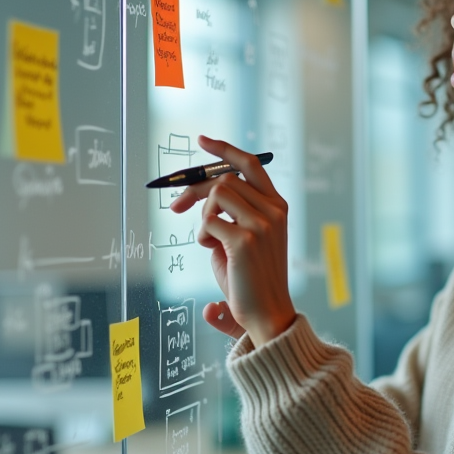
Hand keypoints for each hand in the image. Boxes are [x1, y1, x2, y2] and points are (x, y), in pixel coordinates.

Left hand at [169, 135, 296, 345]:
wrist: (266, 312)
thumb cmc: (250, 276)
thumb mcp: (244, 234)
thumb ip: (232, 210)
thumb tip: (203, 188)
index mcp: (277, 206)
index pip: (251, 164)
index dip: (225, 150)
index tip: (203, 141)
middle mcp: (273, 210)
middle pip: (224, 178)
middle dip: (195, 189)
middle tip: (176, 206)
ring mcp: (262, 223)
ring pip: (217, 195)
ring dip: (203, 216)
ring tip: (209, 241)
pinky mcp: (245, 239)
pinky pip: (208, 221)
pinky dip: (202, 235)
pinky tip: (212, 251)